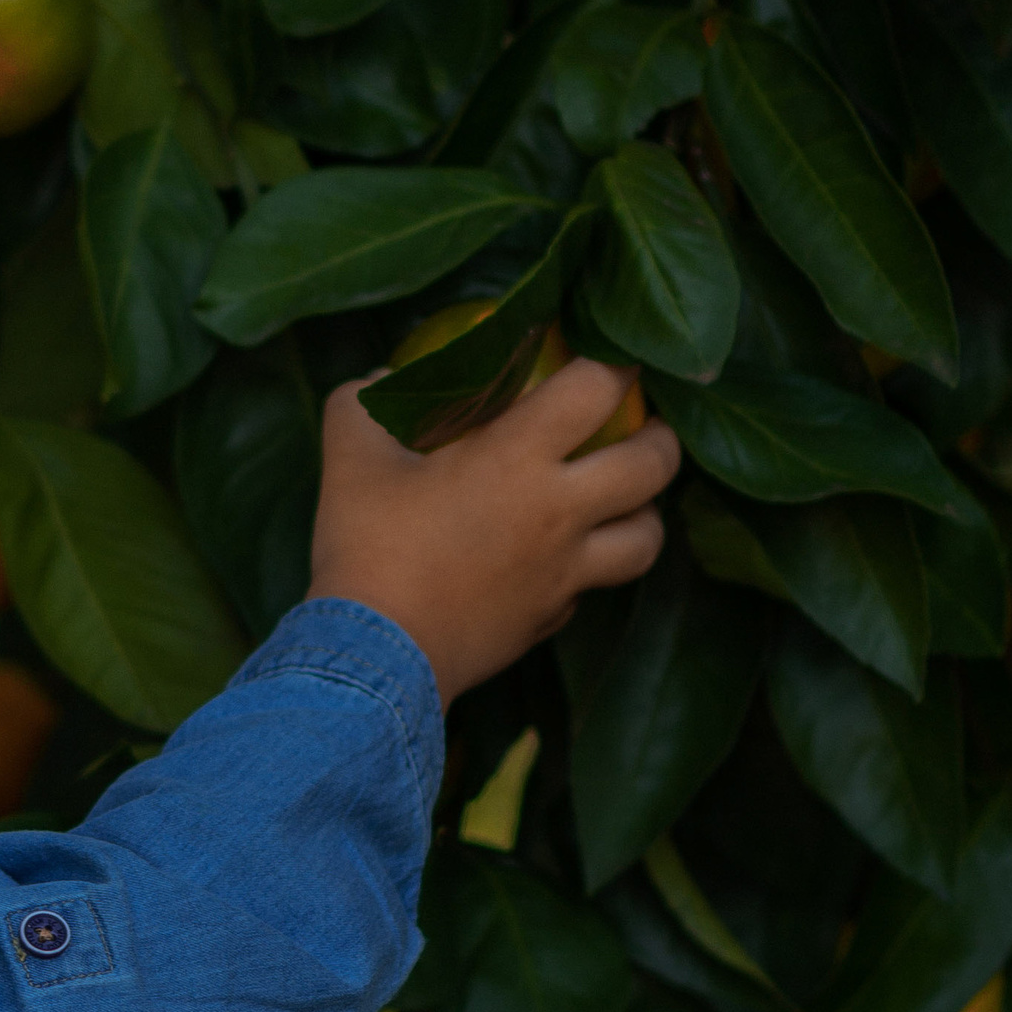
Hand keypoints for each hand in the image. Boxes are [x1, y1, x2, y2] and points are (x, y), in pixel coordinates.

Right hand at [305, 359, 681, 706]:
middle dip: (662, 435)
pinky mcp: (550, 619)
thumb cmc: (368, 548)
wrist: (377, 658)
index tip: (613, 353)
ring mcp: (564, 573)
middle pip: (653, 466)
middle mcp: (560, 512)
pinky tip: (557, 561)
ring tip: (627, 499)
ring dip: (646, 512)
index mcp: (519, 458)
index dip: (614, 361)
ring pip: (647, 539)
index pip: (596, 389)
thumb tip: (377, 382)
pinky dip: (585, 569)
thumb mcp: (350, 457)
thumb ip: (363, 405)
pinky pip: (588, 588)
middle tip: (646, 424)